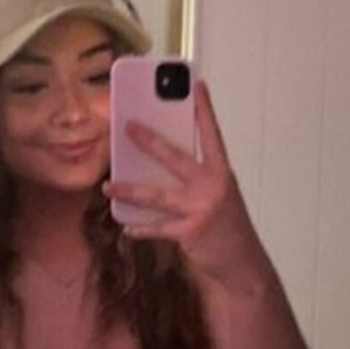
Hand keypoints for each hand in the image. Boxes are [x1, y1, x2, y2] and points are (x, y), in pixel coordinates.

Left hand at [103, 81, 265, 288]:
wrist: (242, 263)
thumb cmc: (227, 226)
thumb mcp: (218, 196)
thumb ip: (196, 179)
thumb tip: (157, 166)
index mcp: (221, 172)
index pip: (212, 134)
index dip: (204, 109)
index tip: (196, 85)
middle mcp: (213, 186)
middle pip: (175, 157)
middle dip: (149, 141)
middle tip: (127, 126)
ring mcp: (201, 208)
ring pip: (157, 195)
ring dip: (129, 190)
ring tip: (107, 186)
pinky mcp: (191, 231)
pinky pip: (158, 228)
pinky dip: (141, 228)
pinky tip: (127, 227)